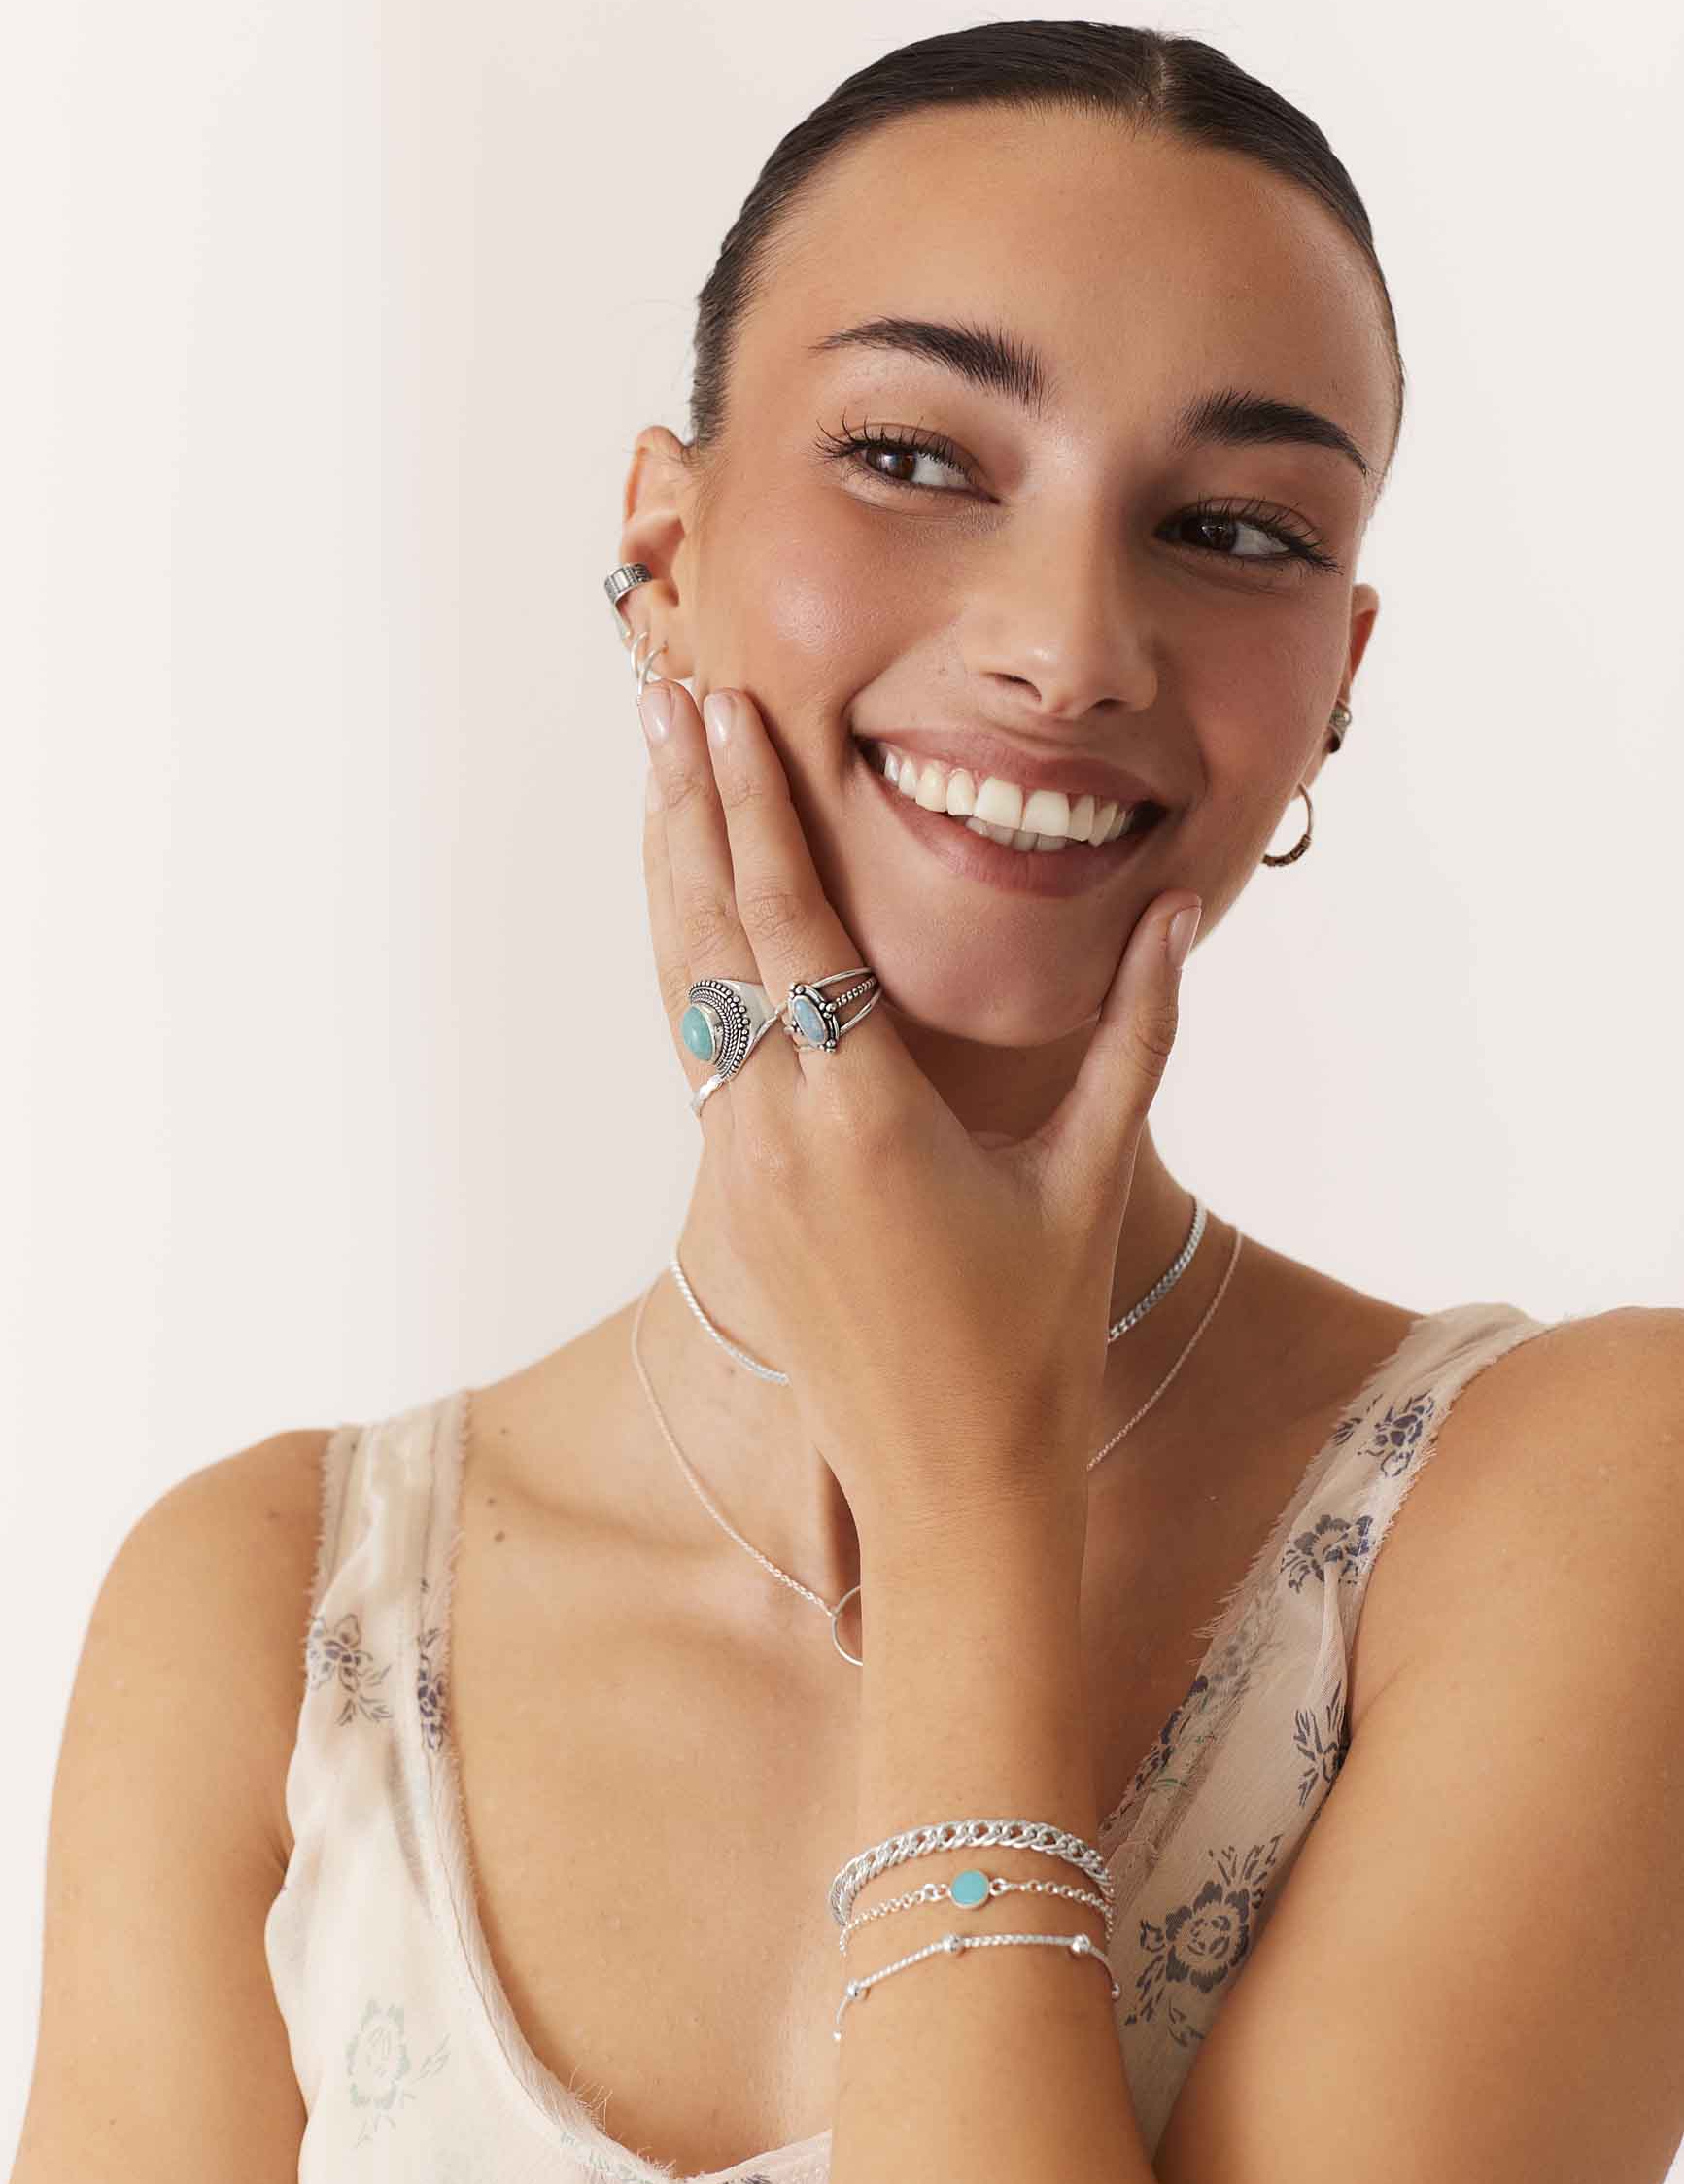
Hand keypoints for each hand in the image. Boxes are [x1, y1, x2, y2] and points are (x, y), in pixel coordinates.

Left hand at [639, 678, 1200, 1542]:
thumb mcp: (1094, 1177)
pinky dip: (687, 960)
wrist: (949, 1486)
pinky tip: (686, 909)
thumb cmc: (1036, 1340)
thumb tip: (1178, 910)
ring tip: (655, 773)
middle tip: (663, 697)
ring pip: (685, 991)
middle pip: (709, 937)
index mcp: (864, 1118)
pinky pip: (699, 1049)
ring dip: (668, 874)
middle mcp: (778, 1133)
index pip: (789, 927)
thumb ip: (1137, 1033)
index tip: (724, 715)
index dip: (752, 810)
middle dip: (685, 808)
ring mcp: (742, 1169)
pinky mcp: (734, 1199)